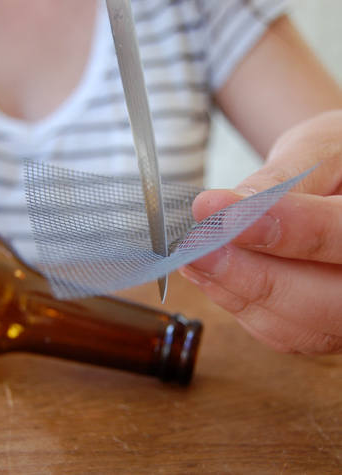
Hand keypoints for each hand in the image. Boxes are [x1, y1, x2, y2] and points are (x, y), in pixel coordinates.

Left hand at [179, 110, 341, 354]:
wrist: (340, 185)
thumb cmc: (334, 162)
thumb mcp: (317, 152)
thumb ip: (280, 182)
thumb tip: (230, 209)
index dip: (287, 231)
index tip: (227, 220)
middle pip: (324, 301)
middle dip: (251, 276)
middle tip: (197, 249)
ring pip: (295, 325)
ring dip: (234, 291)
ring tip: (193, 257)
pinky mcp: (317, 325)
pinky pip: (277, 330)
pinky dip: (236, 303)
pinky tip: (206, 274)